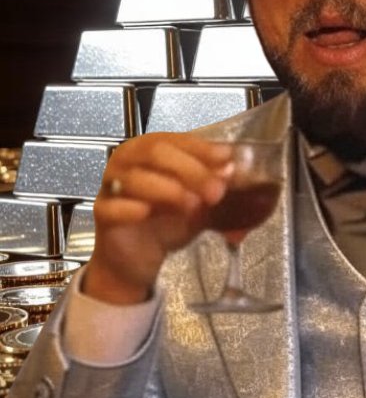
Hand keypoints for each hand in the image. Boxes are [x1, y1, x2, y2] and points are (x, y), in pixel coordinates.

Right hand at [83, 133, 232, 304]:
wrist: (139, 258)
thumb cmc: (167, 220)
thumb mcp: (198, 199)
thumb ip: (213, 182)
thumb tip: (232, 167)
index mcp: (149, 149)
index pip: (175, 139)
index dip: (201, 148)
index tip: (226, 158)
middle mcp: (127, 160)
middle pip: (155, 153)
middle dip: (190, 169)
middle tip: (215, 190)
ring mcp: (111, 186)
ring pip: (134, 178)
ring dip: (167, 189)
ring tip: (193, 204)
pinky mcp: (101, 214)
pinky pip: (111, 207)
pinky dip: (130, 208)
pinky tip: (147, 213)